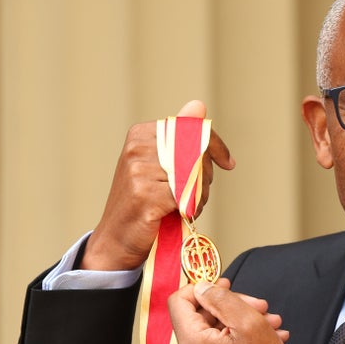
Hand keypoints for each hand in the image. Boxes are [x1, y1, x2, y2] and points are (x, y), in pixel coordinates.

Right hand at [83, 99, 235, 270]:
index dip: (215, 146)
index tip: (228, 163)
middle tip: (198, 194)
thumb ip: (180, 137)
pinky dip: (192, 209)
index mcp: (140, 134)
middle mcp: (137, 148)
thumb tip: (198, 105)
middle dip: (207, 175)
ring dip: (201, 195)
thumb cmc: (143, 201)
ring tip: (186, 206)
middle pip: (197, 153)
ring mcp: (139, 172)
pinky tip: (181, 215)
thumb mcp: (159, 164)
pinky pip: (187, 198)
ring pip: (195, 176)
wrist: (116, 238)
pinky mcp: (145, 197)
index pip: (192, 129)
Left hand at [169, 280, 303, 343]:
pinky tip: (267, 336)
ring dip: (242, 320)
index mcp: (191, 343)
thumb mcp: (248, 322)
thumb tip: (203, 287)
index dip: (202, 287)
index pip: (179, 300)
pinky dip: (240, 336)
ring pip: (213, 328)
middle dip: (232, 305)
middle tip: (259, 306)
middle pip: (200, 314)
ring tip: (270, 322)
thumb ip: (221, 298)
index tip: (225, 286)